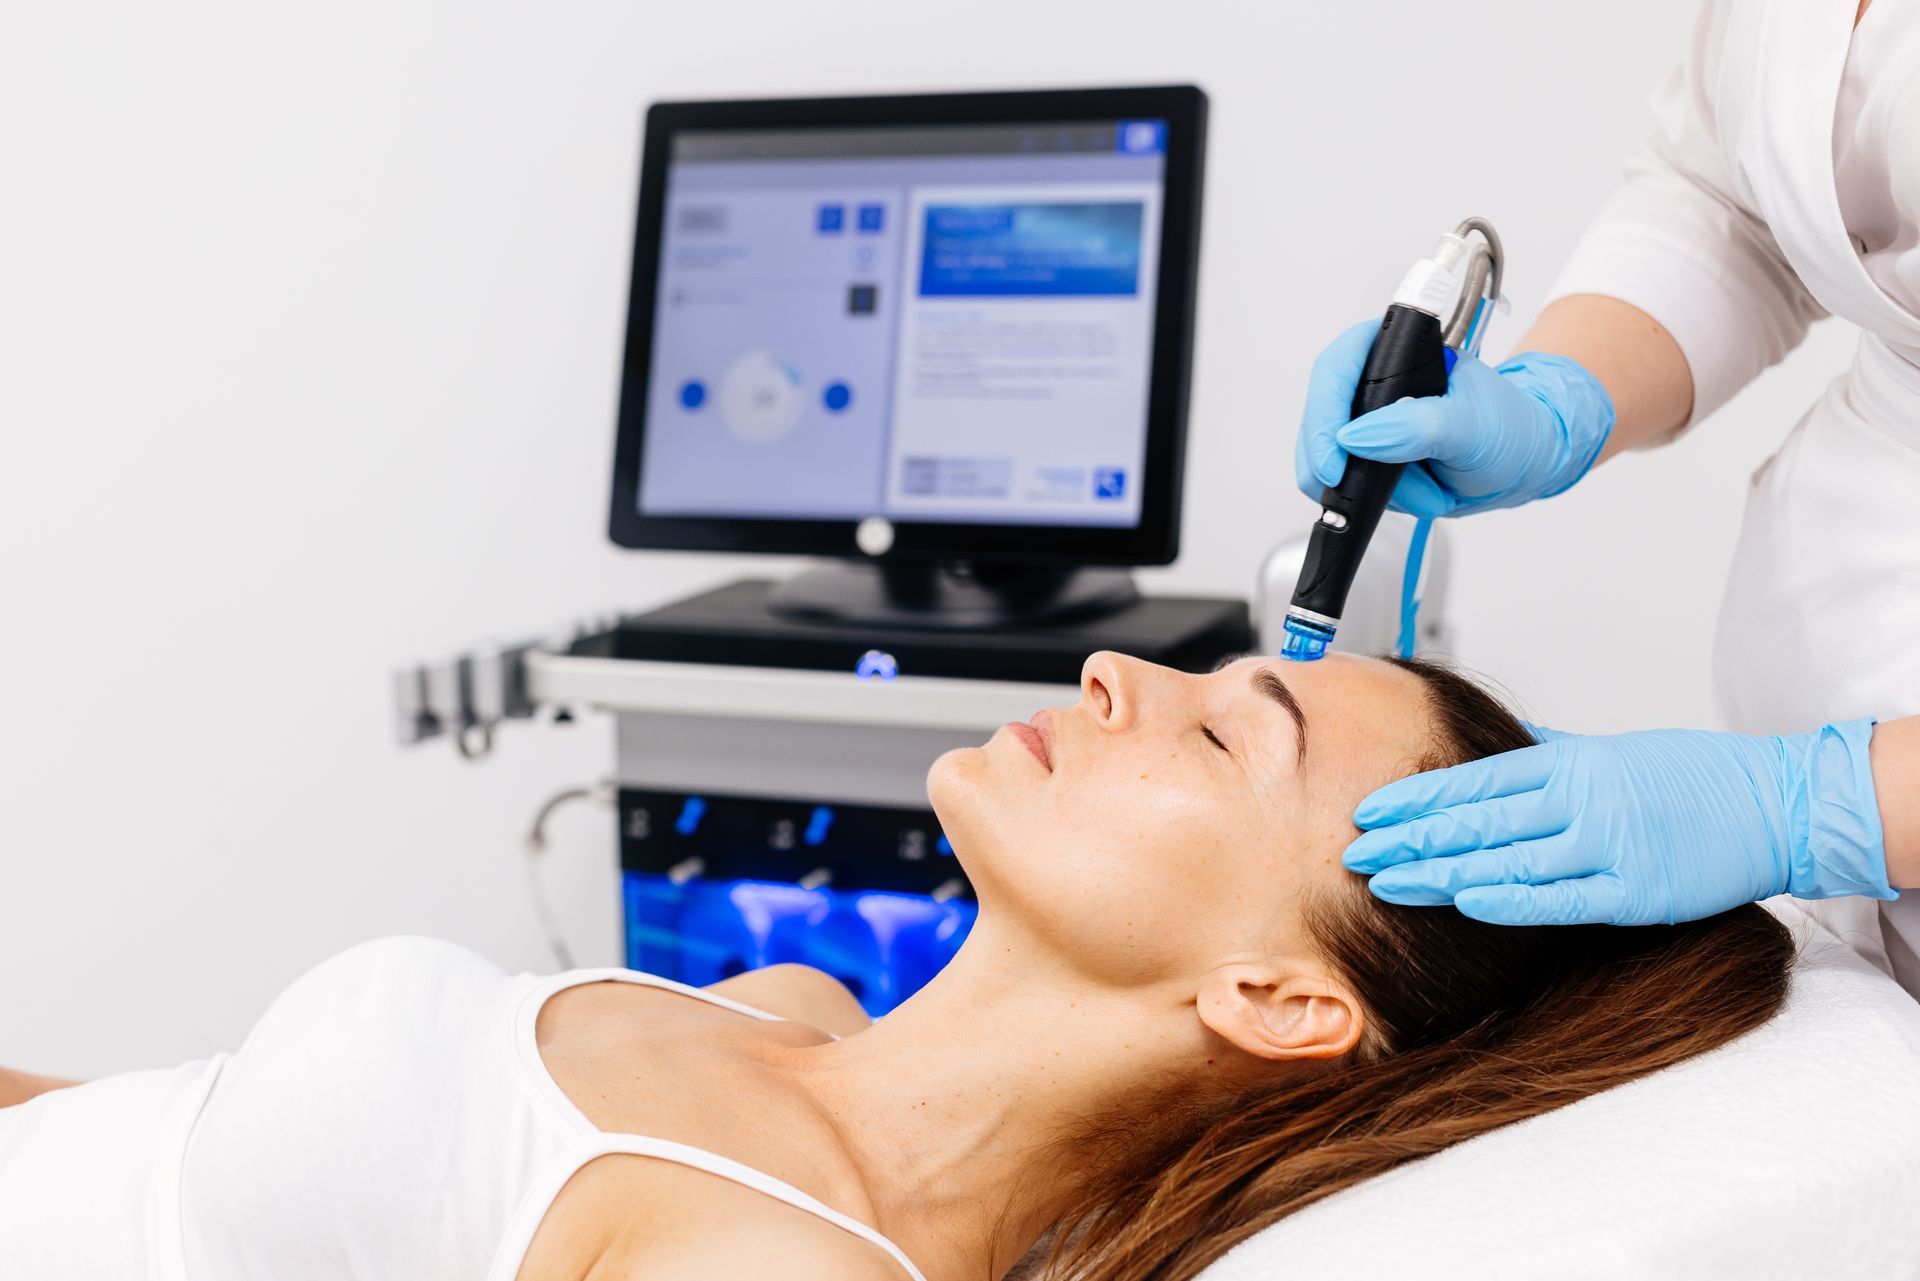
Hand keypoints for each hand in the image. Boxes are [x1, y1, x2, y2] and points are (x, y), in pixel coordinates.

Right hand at [1294, 318, 1615, 517]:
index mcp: (1397, 351)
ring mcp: (1366, 425)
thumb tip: (1355, 439)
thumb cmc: (1507, 429)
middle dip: (1344, 463)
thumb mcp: (1472, 426)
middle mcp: (1372, 385)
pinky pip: (1345, 485)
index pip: (1338, 368)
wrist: (1522, 462)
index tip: (1335, 457)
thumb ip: (1417, 428)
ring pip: (1329, 460)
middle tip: (1360, 491)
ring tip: (1429, 490)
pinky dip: (1377, 501)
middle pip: (1321, 419)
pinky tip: (1419, 494)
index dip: (1324, 411)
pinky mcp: (1367, 459)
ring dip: (1370, 488)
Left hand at [1342, 721, 1893, 925]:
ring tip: (1389, 880)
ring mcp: (1605, 846)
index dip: (1416, 798)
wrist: (1773, 804)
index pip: (1471, 782)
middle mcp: (1578, 800)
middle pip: (1475, 820)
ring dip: (1440, 871)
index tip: (1369, 812)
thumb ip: (1548, 750)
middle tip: (1355, 851)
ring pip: (1505, 859)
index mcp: (1568, 764)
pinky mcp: (1632, 891)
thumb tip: (1498, 739)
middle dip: (1410, 836)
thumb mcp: (1611, 748)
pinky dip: (1509, 898)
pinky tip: (1465, 899)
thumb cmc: (1691, 776)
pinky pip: (1558, 897)